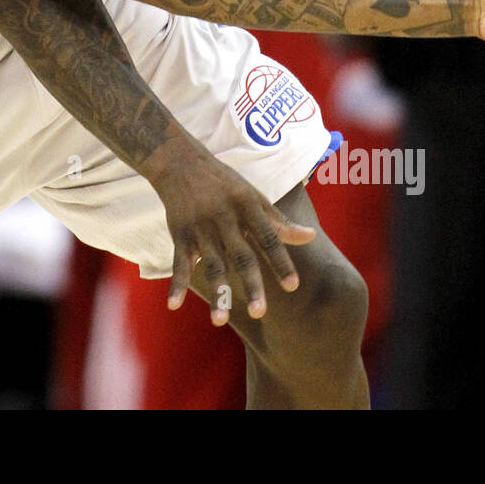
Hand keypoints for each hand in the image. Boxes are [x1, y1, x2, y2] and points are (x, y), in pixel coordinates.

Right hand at [140, 136, 314, 324]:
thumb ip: (278, 222)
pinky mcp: (180, 233)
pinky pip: (179, 263)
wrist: (180, 161)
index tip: (293, 286)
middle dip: (250, 284)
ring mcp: (201, 227)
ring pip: (211, 265)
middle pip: (240, 256)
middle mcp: (225, 218)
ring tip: (220, 322)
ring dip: (216, 293)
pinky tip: (174, 306)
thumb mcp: (252, 196)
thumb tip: (310, 237)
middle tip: (260, 312)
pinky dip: (176, 285)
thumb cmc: (223, 182)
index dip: (280, 261)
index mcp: (247, 206)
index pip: (268, 237)